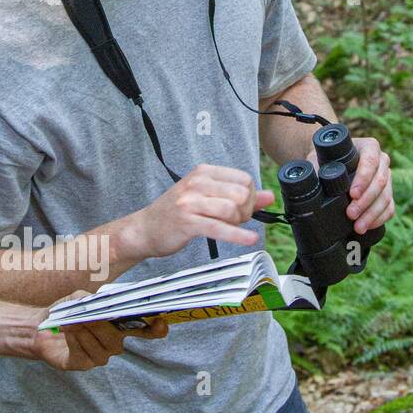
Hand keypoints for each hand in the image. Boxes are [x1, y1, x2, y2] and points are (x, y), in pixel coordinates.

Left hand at [31, 292, 168, 370]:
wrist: (39, 326)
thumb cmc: (65, 311)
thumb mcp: (78, 298)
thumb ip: (91, 299)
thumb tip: (99, 304)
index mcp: (118, 327)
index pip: (144, 331)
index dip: (155, 329)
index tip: (159, 322)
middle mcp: (113, 344)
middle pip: (118, 340)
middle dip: (103, 327)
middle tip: (89, 316)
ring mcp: (98, 356)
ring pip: (102, 348)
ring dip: (86, 332)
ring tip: (72, 321)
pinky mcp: (81, 364)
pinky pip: (84, 355)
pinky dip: (75, 340)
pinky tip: (67, 330)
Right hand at [122, 164, 274, 260]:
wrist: (144, 230)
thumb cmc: (175, 214)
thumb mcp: (206, 198)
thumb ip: (238, 196)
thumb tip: (269, 196)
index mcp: (203, 172)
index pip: (244, 179)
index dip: (249, 197)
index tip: (241, 209)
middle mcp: (197, 183)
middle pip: (241, 193)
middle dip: (245, 211)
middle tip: (236, 221)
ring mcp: (190, 202)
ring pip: (232, 209)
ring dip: (238, 223)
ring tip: (229, 228)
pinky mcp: (188, 222)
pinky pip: (220, 227)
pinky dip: (238, 236)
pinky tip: (249, 240)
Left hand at [310, 136, 393, 233]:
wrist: (330, 163)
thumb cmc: (325, 158)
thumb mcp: (318, 158)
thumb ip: (314, 166)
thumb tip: (308, 181)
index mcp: (368, 147)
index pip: (370, 160)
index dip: (363, 178)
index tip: (352, 194)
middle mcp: (381, 161)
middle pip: (380, 181)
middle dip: (366, 201)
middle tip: (350, 214)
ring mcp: (386, 177)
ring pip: (386, 197)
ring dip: (372, 214)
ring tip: (358, 227)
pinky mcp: (387, 193)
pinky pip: (389, 207)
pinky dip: (379, 218)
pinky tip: (368, 226)